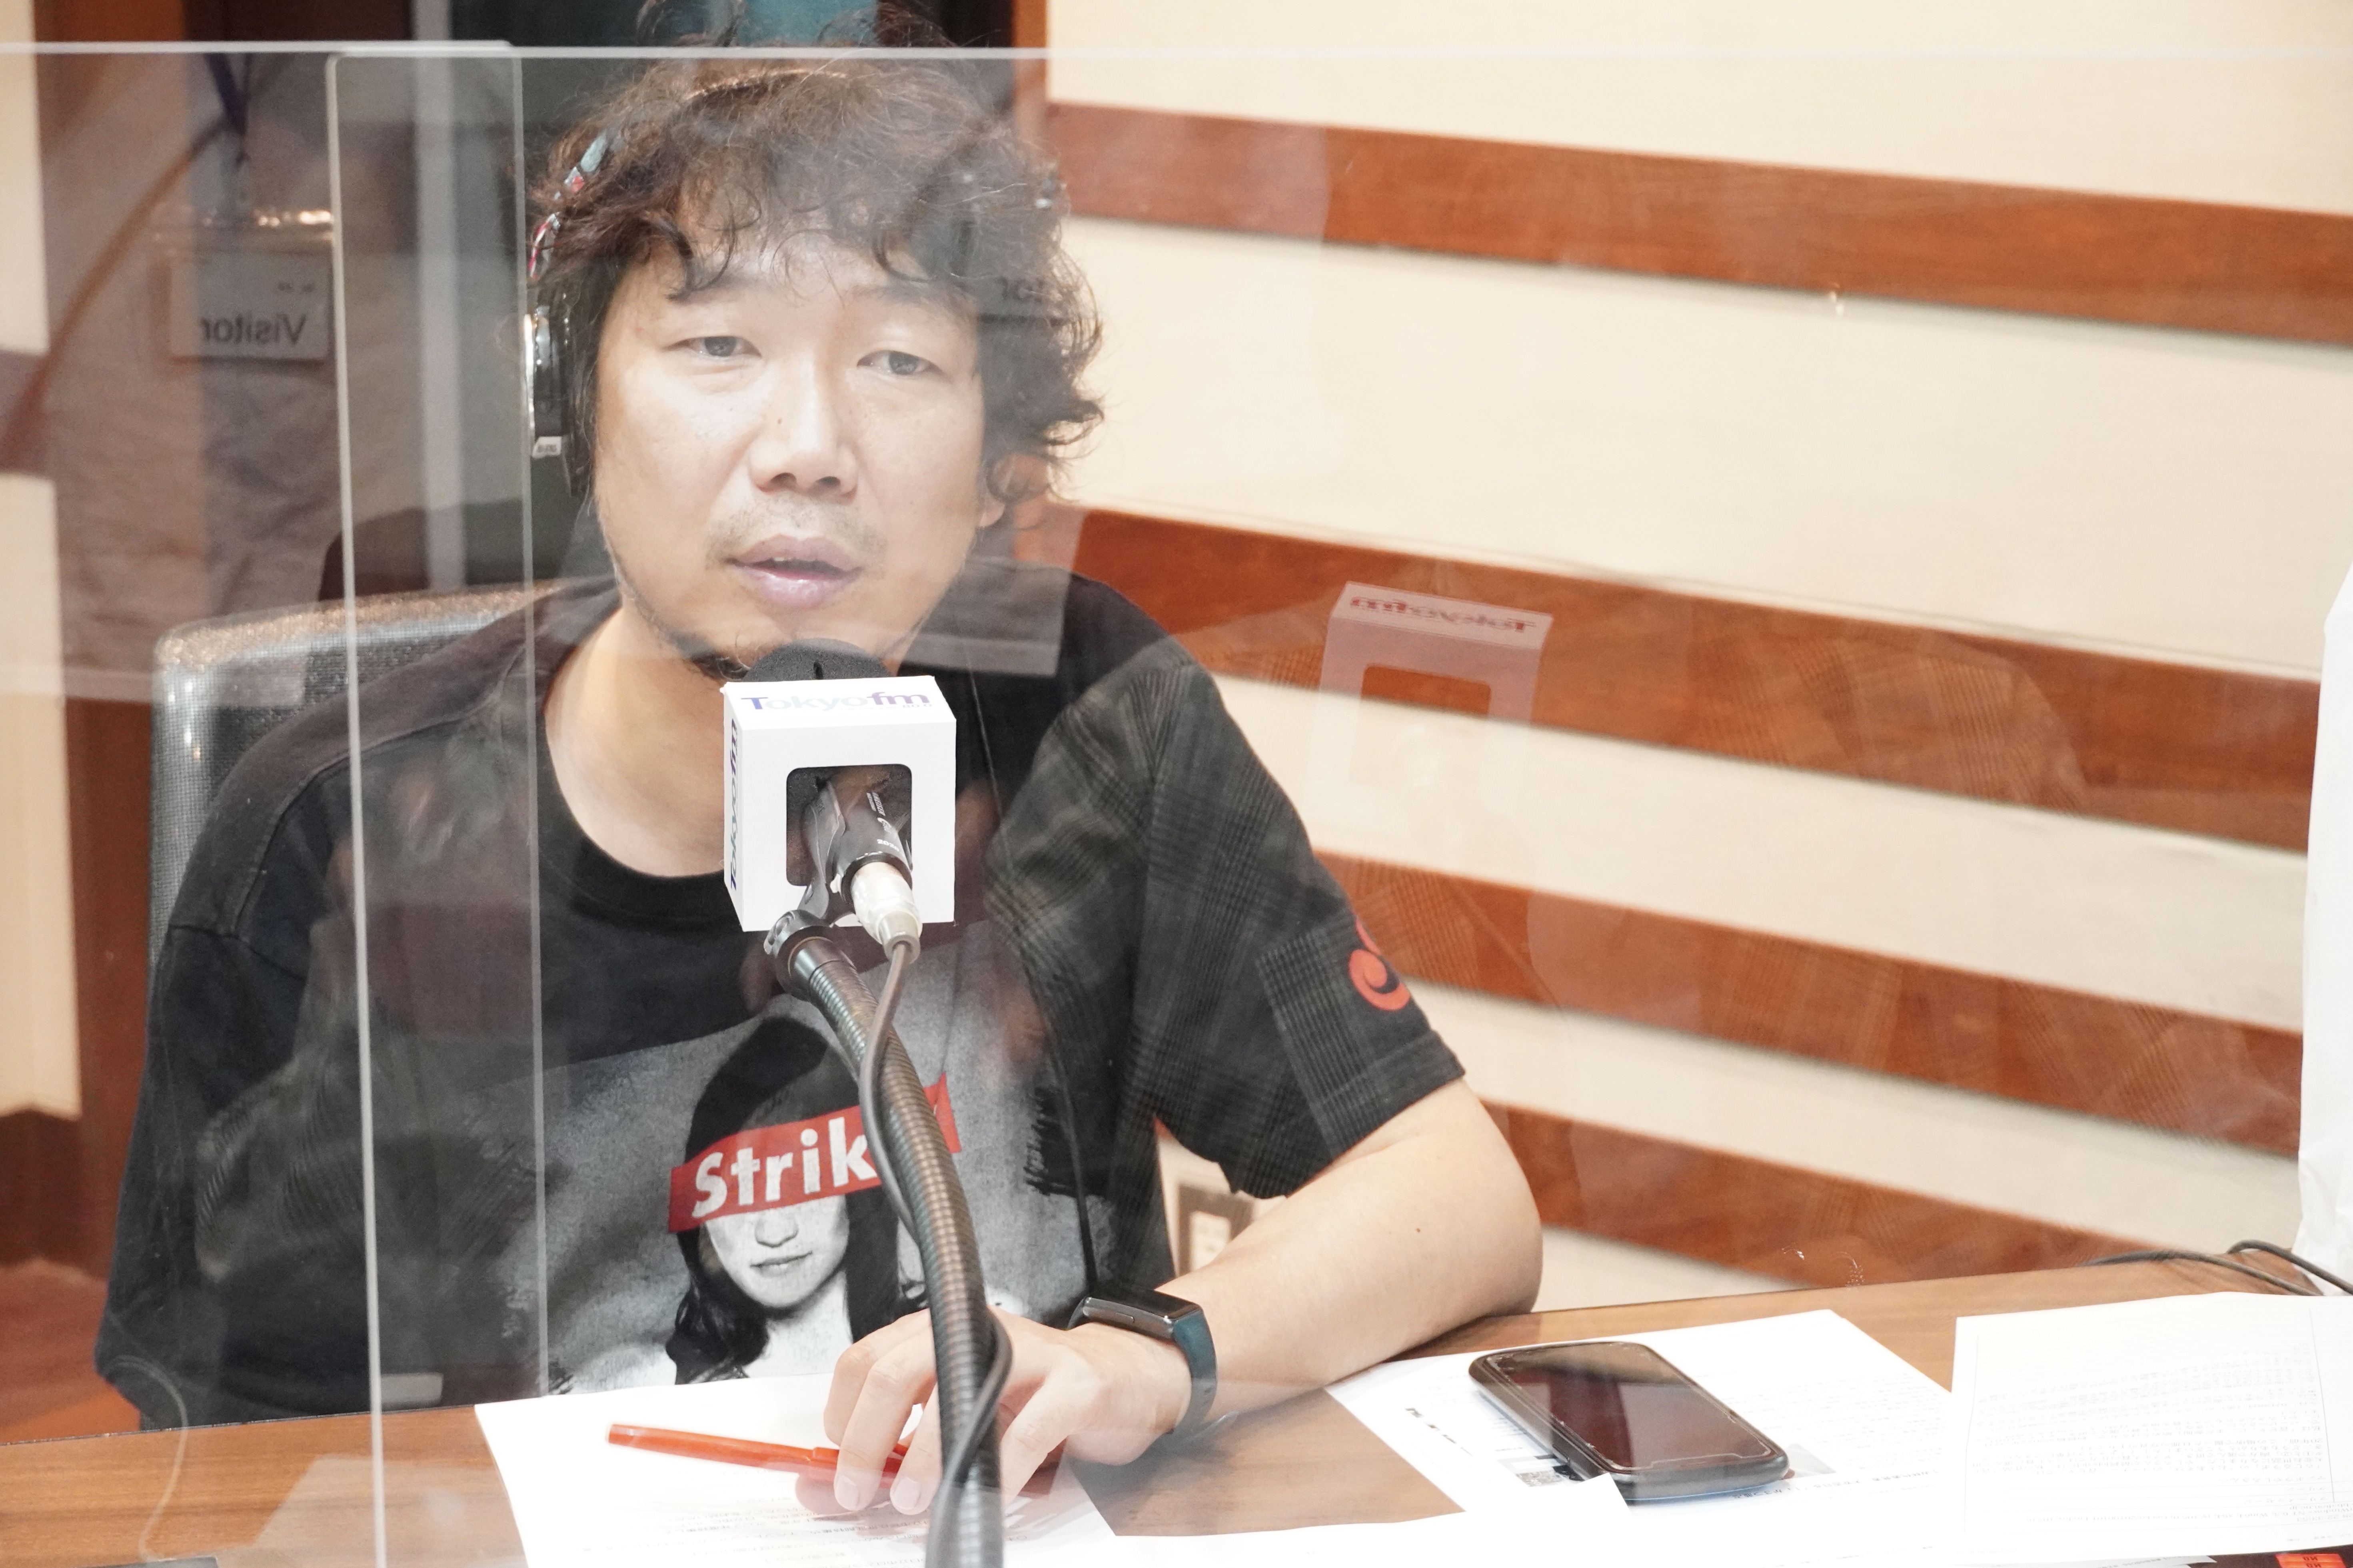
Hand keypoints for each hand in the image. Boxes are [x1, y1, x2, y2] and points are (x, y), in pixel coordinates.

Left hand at [824, 1307, 1191, 1512]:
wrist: (1126, 1378)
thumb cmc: (1033, 1400)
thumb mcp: (957, 1417)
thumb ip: (892, 1449)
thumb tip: (814, 1486)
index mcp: (940, 1331)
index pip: (863, 1361)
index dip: (841, 1419)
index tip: (838, 1469)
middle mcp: (977, 1331)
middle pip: (895, 1372)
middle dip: (866, 1440)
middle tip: (859, 1493)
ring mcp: (1029, 1354)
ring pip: (956, 1397)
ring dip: (925, 1458)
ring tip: (911, 1502)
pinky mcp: (1074, 1384)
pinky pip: (1026, 1433)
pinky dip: (997, 1475)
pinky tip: (983, 1499)